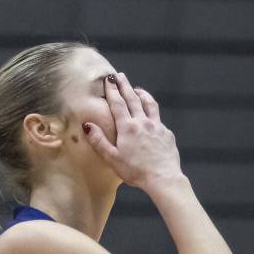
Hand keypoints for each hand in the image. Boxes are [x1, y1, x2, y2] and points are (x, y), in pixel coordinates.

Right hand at [83, 73, 182, 191]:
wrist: (163, 178)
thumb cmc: (136, 171)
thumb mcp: (113, 158)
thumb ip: (99, 141)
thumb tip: (87, 125)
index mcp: (127, 127)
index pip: (118, 104)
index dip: (112, 90)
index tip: (108, 79)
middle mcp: (142, 122)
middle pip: (133, 99)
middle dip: (125, 86)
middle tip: (120, 75)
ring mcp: (157, 126)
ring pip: (149, 104)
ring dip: (142, 94)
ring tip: (137, 89)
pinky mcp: (167, 133)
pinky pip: (158, 118)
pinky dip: (152, 111)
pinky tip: (151, 115)